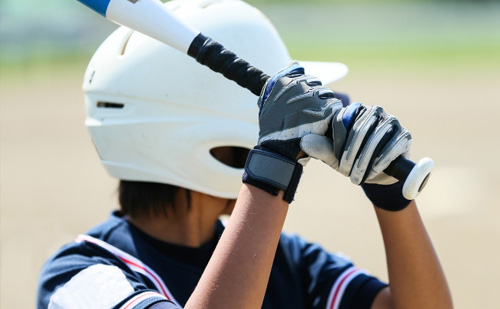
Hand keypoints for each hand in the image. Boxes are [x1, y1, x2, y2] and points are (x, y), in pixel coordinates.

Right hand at [242, 62, 342, 202]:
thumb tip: (294, 63)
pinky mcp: (325, 110)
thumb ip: (279, 81)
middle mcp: (299, 86)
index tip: (302, 104)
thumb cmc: (272, 130)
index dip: (305, 91)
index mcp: (284, 81)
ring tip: (314, 122)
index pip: (303, 76)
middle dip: (316, 99)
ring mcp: (313, 97)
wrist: (278, 152)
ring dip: (324, 107)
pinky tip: (322, 126)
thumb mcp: (268, 103)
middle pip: (317, 85)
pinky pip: (335, 107)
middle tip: (308, 116)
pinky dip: (331, 117)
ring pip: (327, 95)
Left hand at [301, 102, 411, 184]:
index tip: (336, 162)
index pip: (342, 121)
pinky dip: (381, 161)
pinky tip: (374, 171)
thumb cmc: (353, 160)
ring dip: (365, 161)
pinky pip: (392, 146)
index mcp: (354, 110)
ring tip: (357, 177)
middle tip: (346, 173)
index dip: (337, 144)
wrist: (377, 174)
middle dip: (351, 155)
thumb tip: (303, 141)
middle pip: (359, 130)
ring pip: (375, 139)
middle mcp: (373, 111)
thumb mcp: (334, 156)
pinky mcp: (404, 134)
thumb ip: (321, 148)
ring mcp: (391, 121)